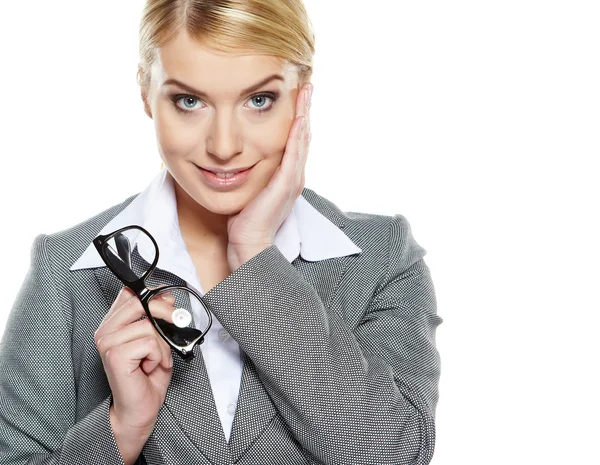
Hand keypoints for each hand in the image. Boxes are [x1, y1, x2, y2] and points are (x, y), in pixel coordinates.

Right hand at [94, 287, 175, 463]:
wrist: (139, 409)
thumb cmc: (147, 377)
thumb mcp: (158, 340)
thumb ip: (158, 318)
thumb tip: (166, 297)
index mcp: (113, 324)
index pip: (129, 293)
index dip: (152, 295)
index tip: (168, 304)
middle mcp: (106, 331)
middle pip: (139, 302)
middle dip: (164, 312)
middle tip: (176, 324)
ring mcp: (107, 342)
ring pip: (149, 326)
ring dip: (162, 346)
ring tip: (155, 360)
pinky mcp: (115, 355)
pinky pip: (149, 343)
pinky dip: (158, 356)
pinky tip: (149, 368)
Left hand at [226, 82, 312, 270]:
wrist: (250, 243)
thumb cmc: (246, 221)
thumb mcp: (250, 190)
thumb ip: (252, 174)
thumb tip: (238, 160)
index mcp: (287, 176)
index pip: (295, 140)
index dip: (298, 118)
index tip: (297, 97)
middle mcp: (295, 175)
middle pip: (303, 135)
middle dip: (305, 109)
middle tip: (307, 85)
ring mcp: (293, 179)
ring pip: (302, 139)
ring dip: (305, 114)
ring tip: (306, 92)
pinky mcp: (286, 183)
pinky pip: (293, 153)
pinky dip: (297, 134)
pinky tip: (299, 117)